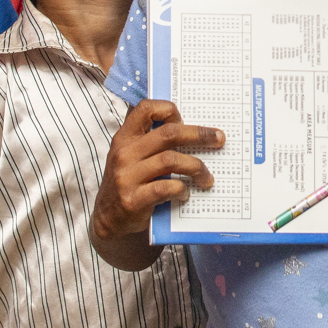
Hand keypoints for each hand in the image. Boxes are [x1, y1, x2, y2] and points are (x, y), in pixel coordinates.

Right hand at [90, 100, 223, 269]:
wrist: (108, 219)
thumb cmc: (129, 181)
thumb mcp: (131, 155)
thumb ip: (151, 141)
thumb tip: (191, 128)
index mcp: (124, 137)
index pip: (145, 108)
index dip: (169, 110)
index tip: (184, 120)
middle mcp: (124, 153)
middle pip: (168, 134)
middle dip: (199, 134)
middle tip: (219, 139)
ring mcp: (127, 176)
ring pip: (171, 160)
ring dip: (196, 167)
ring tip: (206, 177)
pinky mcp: (133, 199)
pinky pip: (166, 188)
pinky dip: (181, 189)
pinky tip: (185, 194)